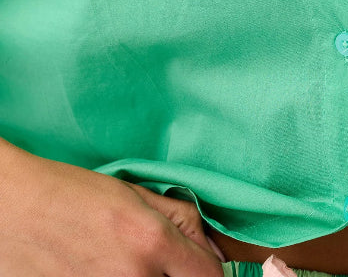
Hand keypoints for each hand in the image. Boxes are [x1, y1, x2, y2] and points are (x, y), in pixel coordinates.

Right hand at [0, 140, 224, 274]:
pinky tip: (107, 270)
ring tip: (131, 264)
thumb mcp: (135, 194)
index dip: (212, 271)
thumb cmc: (71, 194)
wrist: (14, 211)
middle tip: (166, 265)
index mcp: (151, 242)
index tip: (203, 266)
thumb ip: (181, 220)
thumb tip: (209, 248)